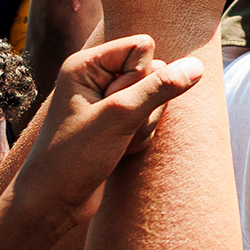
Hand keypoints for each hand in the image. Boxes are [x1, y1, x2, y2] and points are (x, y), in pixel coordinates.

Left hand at [11, 36, 205, 228]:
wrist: (53, 203)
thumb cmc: (73, 157)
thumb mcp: (120, 118)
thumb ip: (160, 88)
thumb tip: (197, 67)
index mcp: (86, 65)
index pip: (143, 46)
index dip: (142, 75)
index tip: (116, 103)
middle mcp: (96, 78)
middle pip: (154, 72)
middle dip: (147, 104)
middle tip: (117, 126)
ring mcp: (106, 101)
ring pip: (156, 98)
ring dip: (145, 124)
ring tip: (117, 141)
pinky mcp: (115, 122)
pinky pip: (150, 117)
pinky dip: (141, 136)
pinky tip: (119, 150)